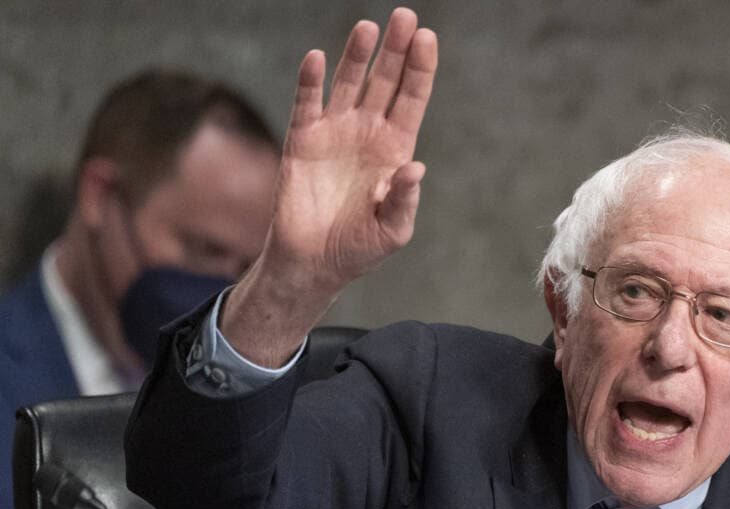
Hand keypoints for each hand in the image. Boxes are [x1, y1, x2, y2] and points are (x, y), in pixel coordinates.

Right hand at [222, 8, 436, 365]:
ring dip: (358, 56)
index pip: (412, 99)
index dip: (420, 69)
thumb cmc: (359, 248)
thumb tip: (416, 168)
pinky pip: (306, 104)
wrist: (313, 263)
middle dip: (395, 50)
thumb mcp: (393, 231)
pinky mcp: (302, 141)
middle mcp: (367, 133)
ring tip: (368, 28)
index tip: (427, 38)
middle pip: (385, 81)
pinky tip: (316, 60)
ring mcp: (334, 133)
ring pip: (349, 83)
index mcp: (395, 150)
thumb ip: (404, 200)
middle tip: (405, 16)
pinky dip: (310, 82)